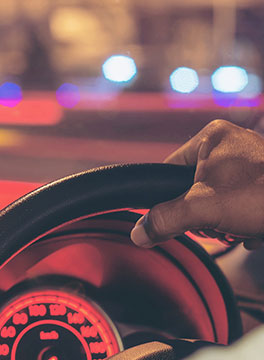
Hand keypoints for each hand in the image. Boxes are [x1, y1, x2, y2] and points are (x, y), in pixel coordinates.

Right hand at [130, 119, 263, 249]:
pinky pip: (240, 204)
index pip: (168, 170)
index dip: (169, 198)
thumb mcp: (202, 208)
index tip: (178, 217)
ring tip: (240, 225)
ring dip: (224, 221)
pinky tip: (253, 226)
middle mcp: (231, 143)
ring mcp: (252, 161)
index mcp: (212, 136)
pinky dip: (243, 221)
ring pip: (217, 200)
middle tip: (217, 222)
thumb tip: (139, 232)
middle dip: (204, 214)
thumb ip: (164, 219)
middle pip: (193, 188)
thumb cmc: (263, 195)